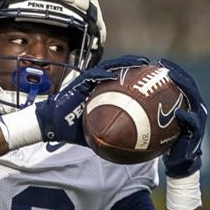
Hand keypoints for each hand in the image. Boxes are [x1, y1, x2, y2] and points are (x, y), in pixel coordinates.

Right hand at [35, 55, 150, 144]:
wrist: (54, 125)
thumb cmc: (74, 128)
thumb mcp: (98, 132)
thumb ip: (113, 134)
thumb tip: (133, 145)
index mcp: (104, 92)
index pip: (125, 80)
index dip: (139, 77)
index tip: (154, 79)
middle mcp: (99, 84)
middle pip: (121, 69)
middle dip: (137, 66)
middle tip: (152, 68)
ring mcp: (90, 81)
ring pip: (110, 67)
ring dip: (125, 63)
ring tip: (140, 63)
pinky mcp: (80, 83)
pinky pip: (93, 75)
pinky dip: (103, 73)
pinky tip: (114, 74)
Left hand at [159, 58, 206, 177]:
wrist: (179, 162)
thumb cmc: (165, 143)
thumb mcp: (155, 126)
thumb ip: (147, 113)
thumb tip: (123, 102)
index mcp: (187, 104)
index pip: (182, 82)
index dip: (173, 69)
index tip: (159, 62)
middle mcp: (195, 108)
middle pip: (190, 85)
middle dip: (179, 74)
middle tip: (165, 67)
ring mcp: (198, 119)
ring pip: (194, 99)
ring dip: (185, 87)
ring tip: (173, 79)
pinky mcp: (198, 132)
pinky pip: (193, 122)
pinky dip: (187, 117)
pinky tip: (179, 113)